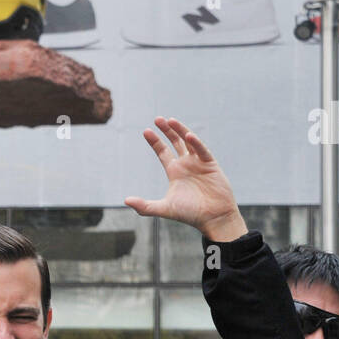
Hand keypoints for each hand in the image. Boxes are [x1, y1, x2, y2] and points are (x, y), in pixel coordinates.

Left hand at [125, 117, 245, 241]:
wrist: (213, 219)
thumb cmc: (190, 214)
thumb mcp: (164, 208)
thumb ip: (145, 206)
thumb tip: (125, 201)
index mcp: (175, 172)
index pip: (163, 152)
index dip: (155, 141)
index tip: (146, 131)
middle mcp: (186, 165)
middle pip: (175, 142)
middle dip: (166, 131)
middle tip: (157, 119)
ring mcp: (199, 163)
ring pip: (189, 142)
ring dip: (180, 130)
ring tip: (170, 120)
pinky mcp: (211, 165)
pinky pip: (202, 150)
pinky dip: (196, 143)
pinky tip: (188, 135)